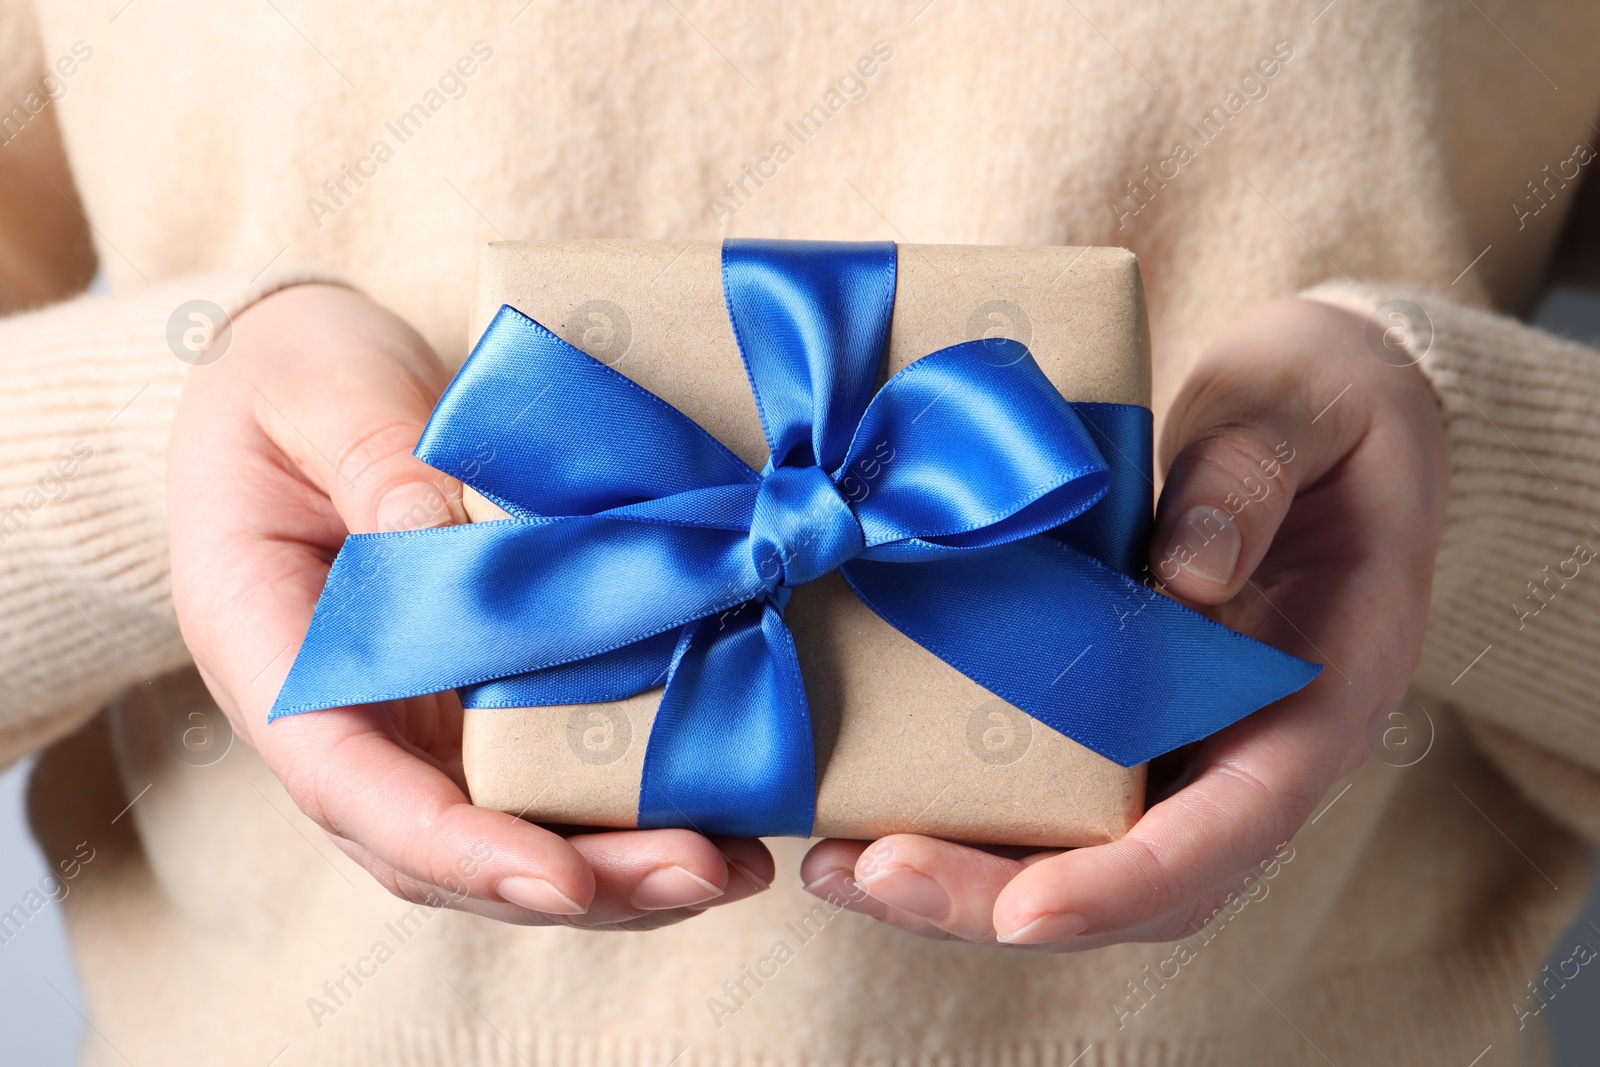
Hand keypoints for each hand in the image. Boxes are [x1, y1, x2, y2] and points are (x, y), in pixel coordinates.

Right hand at [169, 284, 771, 927]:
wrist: (304, 378)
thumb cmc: (295, 376)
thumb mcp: (322, 387)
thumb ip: (378, 461)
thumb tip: (450, 542)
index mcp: (270, 649)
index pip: (348, 784)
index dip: (453, 846)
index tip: (559, 880)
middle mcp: (343, 713)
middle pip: (442, 845)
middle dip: (574, 881)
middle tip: (700, 873)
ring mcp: (414, 715)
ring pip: (506, 833)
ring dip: (620, 871)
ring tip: (737, 866)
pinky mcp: (480, 699)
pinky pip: (548, 777)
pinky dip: (630, 810)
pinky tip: (727, 815)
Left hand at [799, 297, 1447, 946]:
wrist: (1322, 404)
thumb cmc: (1327, 397)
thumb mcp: (1304, 401)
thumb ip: (1252, 475)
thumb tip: (1184, 575)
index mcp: (1324, 694)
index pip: (1237, 825)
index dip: (1130, 883)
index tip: (1027, 914)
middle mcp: (1253, 748)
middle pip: (1140, 883)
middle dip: (1002, 902)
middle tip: (873, 879)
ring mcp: (1185, 742)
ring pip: (1082, 859)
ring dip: (961, 881)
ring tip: (833, 865)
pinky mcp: (1124, 718)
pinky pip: (1048, 797)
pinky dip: (959, 818)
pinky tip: (858, 804)